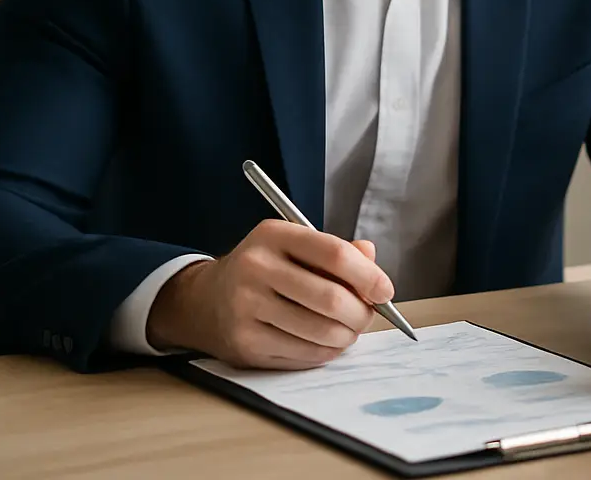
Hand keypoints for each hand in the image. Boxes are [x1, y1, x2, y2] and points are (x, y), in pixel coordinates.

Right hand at [147, 219, 392, 368]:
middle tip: (368, 316)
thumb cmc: (265, 270)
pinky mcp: (244, 344)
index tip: (385, 291)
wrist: (205, 300)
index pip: (334, 254)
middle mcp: (255, 269)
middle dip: (362, 313)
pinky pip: (303, 354)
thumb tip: (372, 259)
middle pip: (331, 298)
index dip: (369, 275)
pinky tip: (325, 342)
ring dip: (347, 336)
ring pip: (320, 331)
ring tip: (348, 330)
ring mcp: (246, 309)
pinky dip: (325, 352)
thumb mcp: (294, 246)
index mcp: (273, 235)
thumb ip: (336, 251)